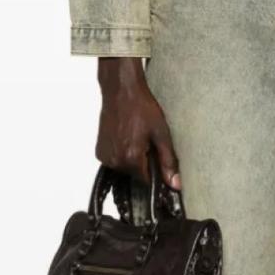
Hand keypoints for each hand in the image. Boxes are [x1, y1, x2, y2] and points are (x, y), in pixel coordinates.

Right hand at [95, 57, 180, 188]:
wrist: (121, 90)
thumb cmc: (141, 107)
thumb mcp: (161, 134)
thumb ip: (168, 162)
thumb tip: (175, 184)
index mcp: (130, 159)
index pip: (146, 181)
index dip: (155, 172)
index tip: (157, 159)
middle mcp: (114, 161)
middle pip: (135, 175)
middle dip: (143, 163)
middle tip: (147, 142)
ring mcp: (104, 156)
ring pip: (124, 168)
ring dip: (132, 159)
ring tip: (135, 137)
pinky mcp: (99, 151)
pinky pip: (115, 161)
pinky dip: (122, 154)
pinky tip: (126, 137)